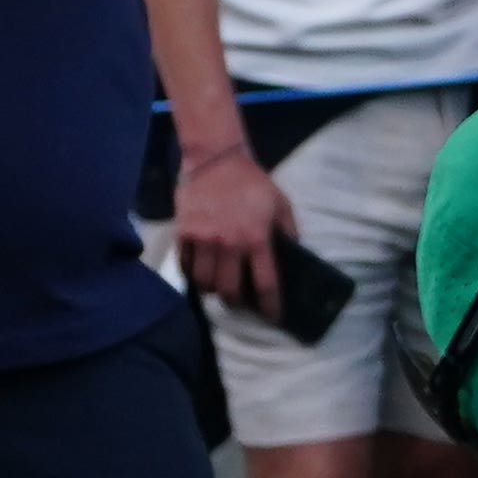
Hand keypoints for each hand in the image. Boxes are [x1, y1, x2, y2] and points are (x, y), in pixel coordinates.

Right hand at [170, 139, 297, 320]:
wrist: (216, 160)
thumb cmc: (253, 183)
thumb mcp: (281, 205)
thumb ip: (289, 232)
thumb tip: (294, 255)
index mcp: (257, 238)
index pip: (266, 283)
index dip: (270, 306)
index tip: (272, 317)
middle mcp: (229, 244)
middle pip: (229, 290)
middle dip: (236, 303)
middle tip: (239, 302)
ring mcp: (203, 240)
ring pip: (204, 282)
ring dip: (212, 289)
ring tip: (218, 286)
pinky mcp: (183, 233)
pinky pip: (185, 265)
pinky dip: (192, 274)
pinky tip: (200, 271)